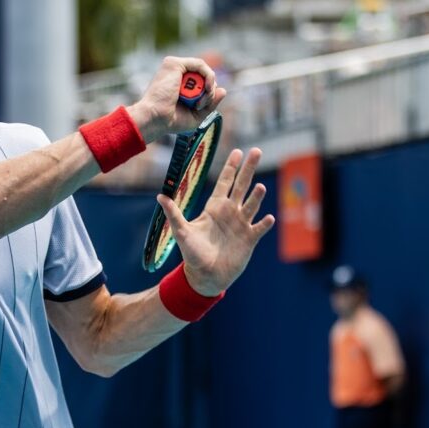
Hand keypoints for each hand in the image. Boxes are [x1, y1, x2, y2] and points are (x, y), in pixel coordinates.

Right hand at [127, 57, 225, 142]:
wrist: (156, 119)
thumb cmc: (170, 121)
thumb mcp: (196, 115)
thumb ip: (210, 103)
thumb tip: (224, 90)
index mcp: (178, 85)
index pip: (200, 82)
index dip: (207, 93)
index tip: (201, 107)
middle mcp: (175, 74)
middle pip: (203, 76)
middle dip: (208, 91)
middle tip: (200, 105)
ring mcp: (174, 68)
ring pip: (203, 70)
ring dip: (207, 87)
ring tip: (199, 101)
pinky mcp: (174, 64)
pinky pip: (200, 64)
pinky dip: (208, 76)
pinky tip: (207, 87)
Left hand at [156, 148, 275, 295]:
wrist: (205, 275)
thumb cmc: (192, 253)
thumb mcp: (182, 232)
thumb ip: (173, 214)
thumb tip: (160, 196)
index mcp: (215, 208)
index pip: (225, 182)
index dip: (231, 167)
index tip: (238, 151)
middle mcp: (230, 213)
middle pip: (241, 186)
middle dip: (248, 169)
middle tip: (256, 151)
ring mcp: (241, 225)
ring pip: (251, 205)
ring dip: (256, 197)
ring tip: (259, 187)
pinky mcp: (249, 240)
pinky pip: (259, 228)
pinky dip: (263, 223)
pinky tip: (268, 217)